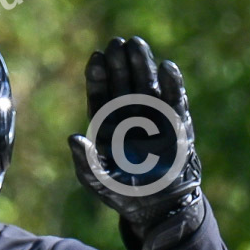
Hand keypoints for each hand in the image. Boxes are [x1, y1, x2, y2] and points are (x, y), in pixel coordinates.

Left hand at [68, 35, 203, 249]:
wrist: (158, 206)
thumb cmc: (124, 194)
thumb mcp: (99, 181)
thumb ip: (85, 161)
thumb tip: (73, 137)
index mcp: (107, 125)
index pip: (100, 94)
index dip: (98, 76)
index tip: (97, 57)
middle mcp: (129, 116)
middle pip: (123, 82)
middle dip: (119, 63)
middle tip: (117, 42)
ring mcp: (153, 116)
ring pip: (146, 84)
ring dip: (142, 64)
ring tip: (136, 44)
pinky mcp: (176, 121)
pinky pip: (173, 98)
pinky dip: (172, 83)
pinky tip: (166, 67)